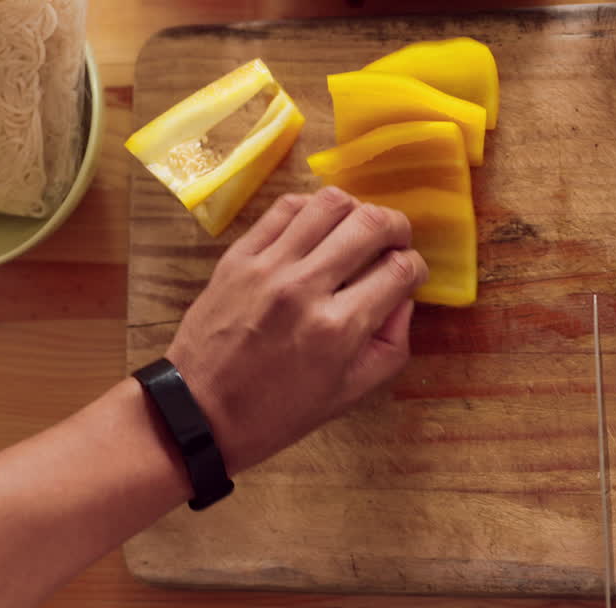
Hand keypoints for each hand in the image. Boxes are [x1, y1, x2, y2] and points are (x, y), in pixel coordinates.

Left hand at [165, 187, 428, 473]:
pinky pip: (285, 207)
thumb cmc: (279, 411)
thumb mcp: (349, 394)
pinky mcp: (239, 256)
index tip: (410, 275)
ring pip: (330, 203)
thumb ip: (390, 346)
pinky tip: (319, 226)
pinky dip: (312, 207)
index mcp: (338, 329)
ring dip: (357, 210)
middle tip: (395, 241)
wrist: (199, 412)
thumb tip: (404, 298)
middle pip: (371, 224)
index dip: (416, 268)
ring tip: (357, 229)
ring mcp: (268, 266)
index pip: (399, 270)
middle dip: (398, 228)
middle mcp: (305, 288)